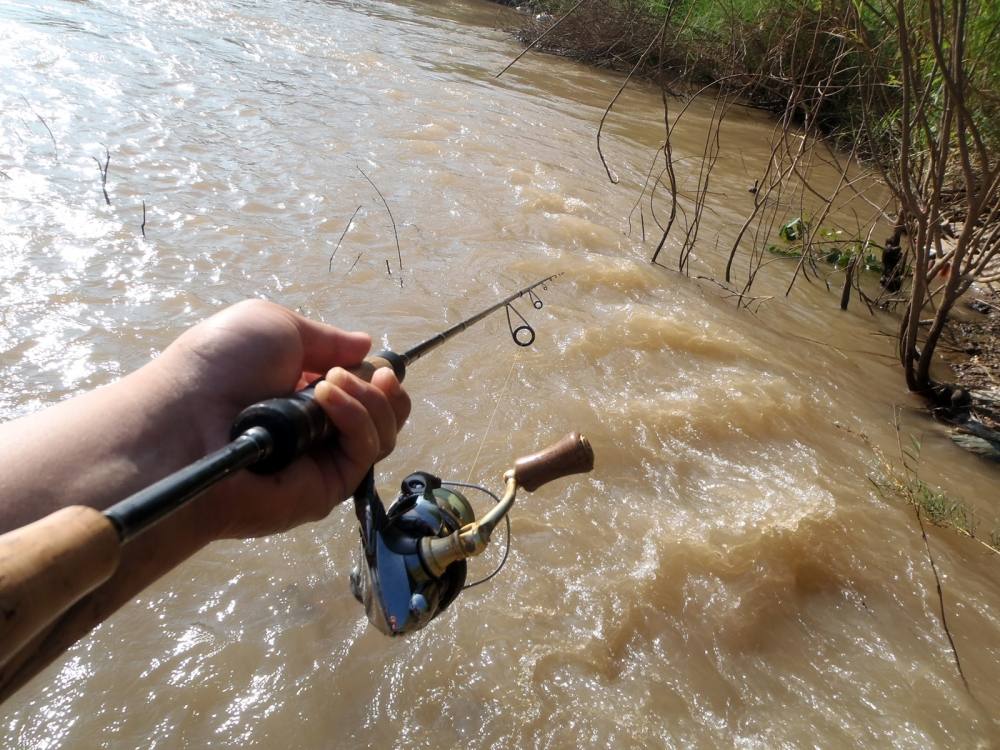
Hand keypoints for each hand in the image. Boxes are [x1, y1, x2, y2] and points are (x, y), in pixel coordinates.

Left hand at [156, 299, 409, 538]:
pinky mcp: (326, 491)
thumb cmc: (218, 368)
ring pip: (383, 436)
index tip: (377, 363)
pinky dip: (357, 419)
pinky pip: (364, 454)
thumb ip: (326, 338)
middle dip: (386, 391)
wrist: (184, 422)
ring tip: (331, 382)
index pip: (363, 393)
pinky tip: (327, 398)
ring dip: (369, 400)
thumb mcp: (275, 327)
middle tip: (374, 374)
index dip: (377, 377)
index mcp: (303, 396)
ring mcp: (323, 465)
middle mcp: (317, 433)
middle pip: (384, 418)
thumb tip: (365, 345)